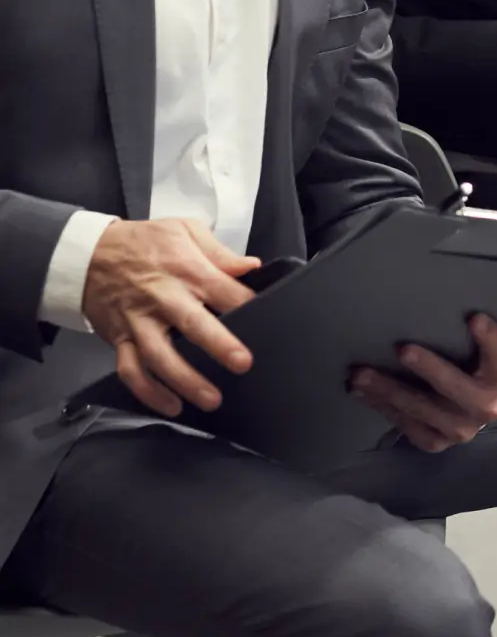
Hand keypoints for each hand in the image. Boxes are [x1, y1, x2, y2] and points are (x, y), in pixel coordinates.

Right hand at [80, 219, 260, 417]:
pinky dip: (148, 392)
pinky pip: (131, 370)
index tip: (269, 317)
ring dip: (184, 381)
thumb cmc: (144, 242)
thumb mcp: (183, 230)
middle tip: (243, 364)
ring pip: (159, 356)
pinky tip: (171, 406)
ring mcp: (138, 322)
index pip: (223, 290)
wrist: (87, 254)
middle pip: (191, 324)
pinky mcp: (119, 339)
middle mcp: (162, 298)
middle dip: (218, 345)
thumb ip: (219, 252)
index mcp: (185, 269)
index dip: (248, 304)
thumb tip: (250, 267)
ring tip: (212, 399)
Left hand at [349, 313, 496, 453]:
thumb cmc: (466, 369)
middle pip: (455, 387)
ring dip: (388, 390)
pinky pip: (406, 425)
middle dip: (429, 368)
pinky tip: (361, 393)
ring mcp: (460, 429)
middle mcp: (485, 407)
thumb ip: (463, 338)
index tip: (475, 318)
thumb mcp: (474, 354)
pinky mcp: (436, 442)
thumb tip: (433, 303)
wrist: (467, 410)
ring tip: (360, 375)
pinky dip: (382, 407)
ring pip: (423, 409)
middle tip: (402, 349)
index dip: (489, 339)